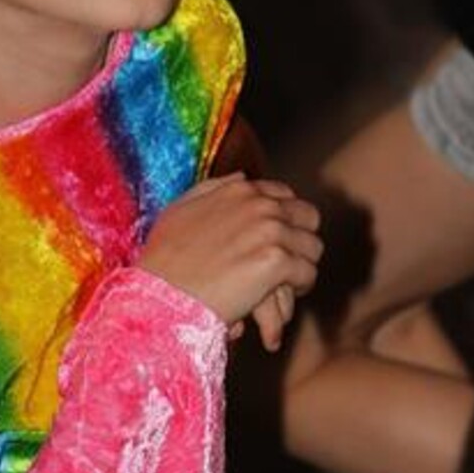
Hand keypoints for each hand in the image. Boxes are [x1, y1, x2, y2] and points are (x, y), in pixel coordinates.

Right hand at [141, 173, 321, 334]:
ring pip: (312, 248)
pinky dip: (298, 288)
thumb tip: (243, 177)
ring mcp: (270, 232)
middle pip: (308, 217)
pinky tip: (280, 295)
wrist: (161, 295)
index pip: (285, 195)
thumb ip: (214, 188)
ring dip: (301, 266)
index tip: (277, 240)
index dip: (285, 219)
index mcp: (239, 190)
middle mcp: (260, 205)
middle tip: (288, 262)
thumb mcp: (181, 210)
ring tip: (285, 283)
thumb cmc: (163, 260)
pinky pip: (308, 274)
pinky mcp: (276, 262)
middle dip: (300, 239)